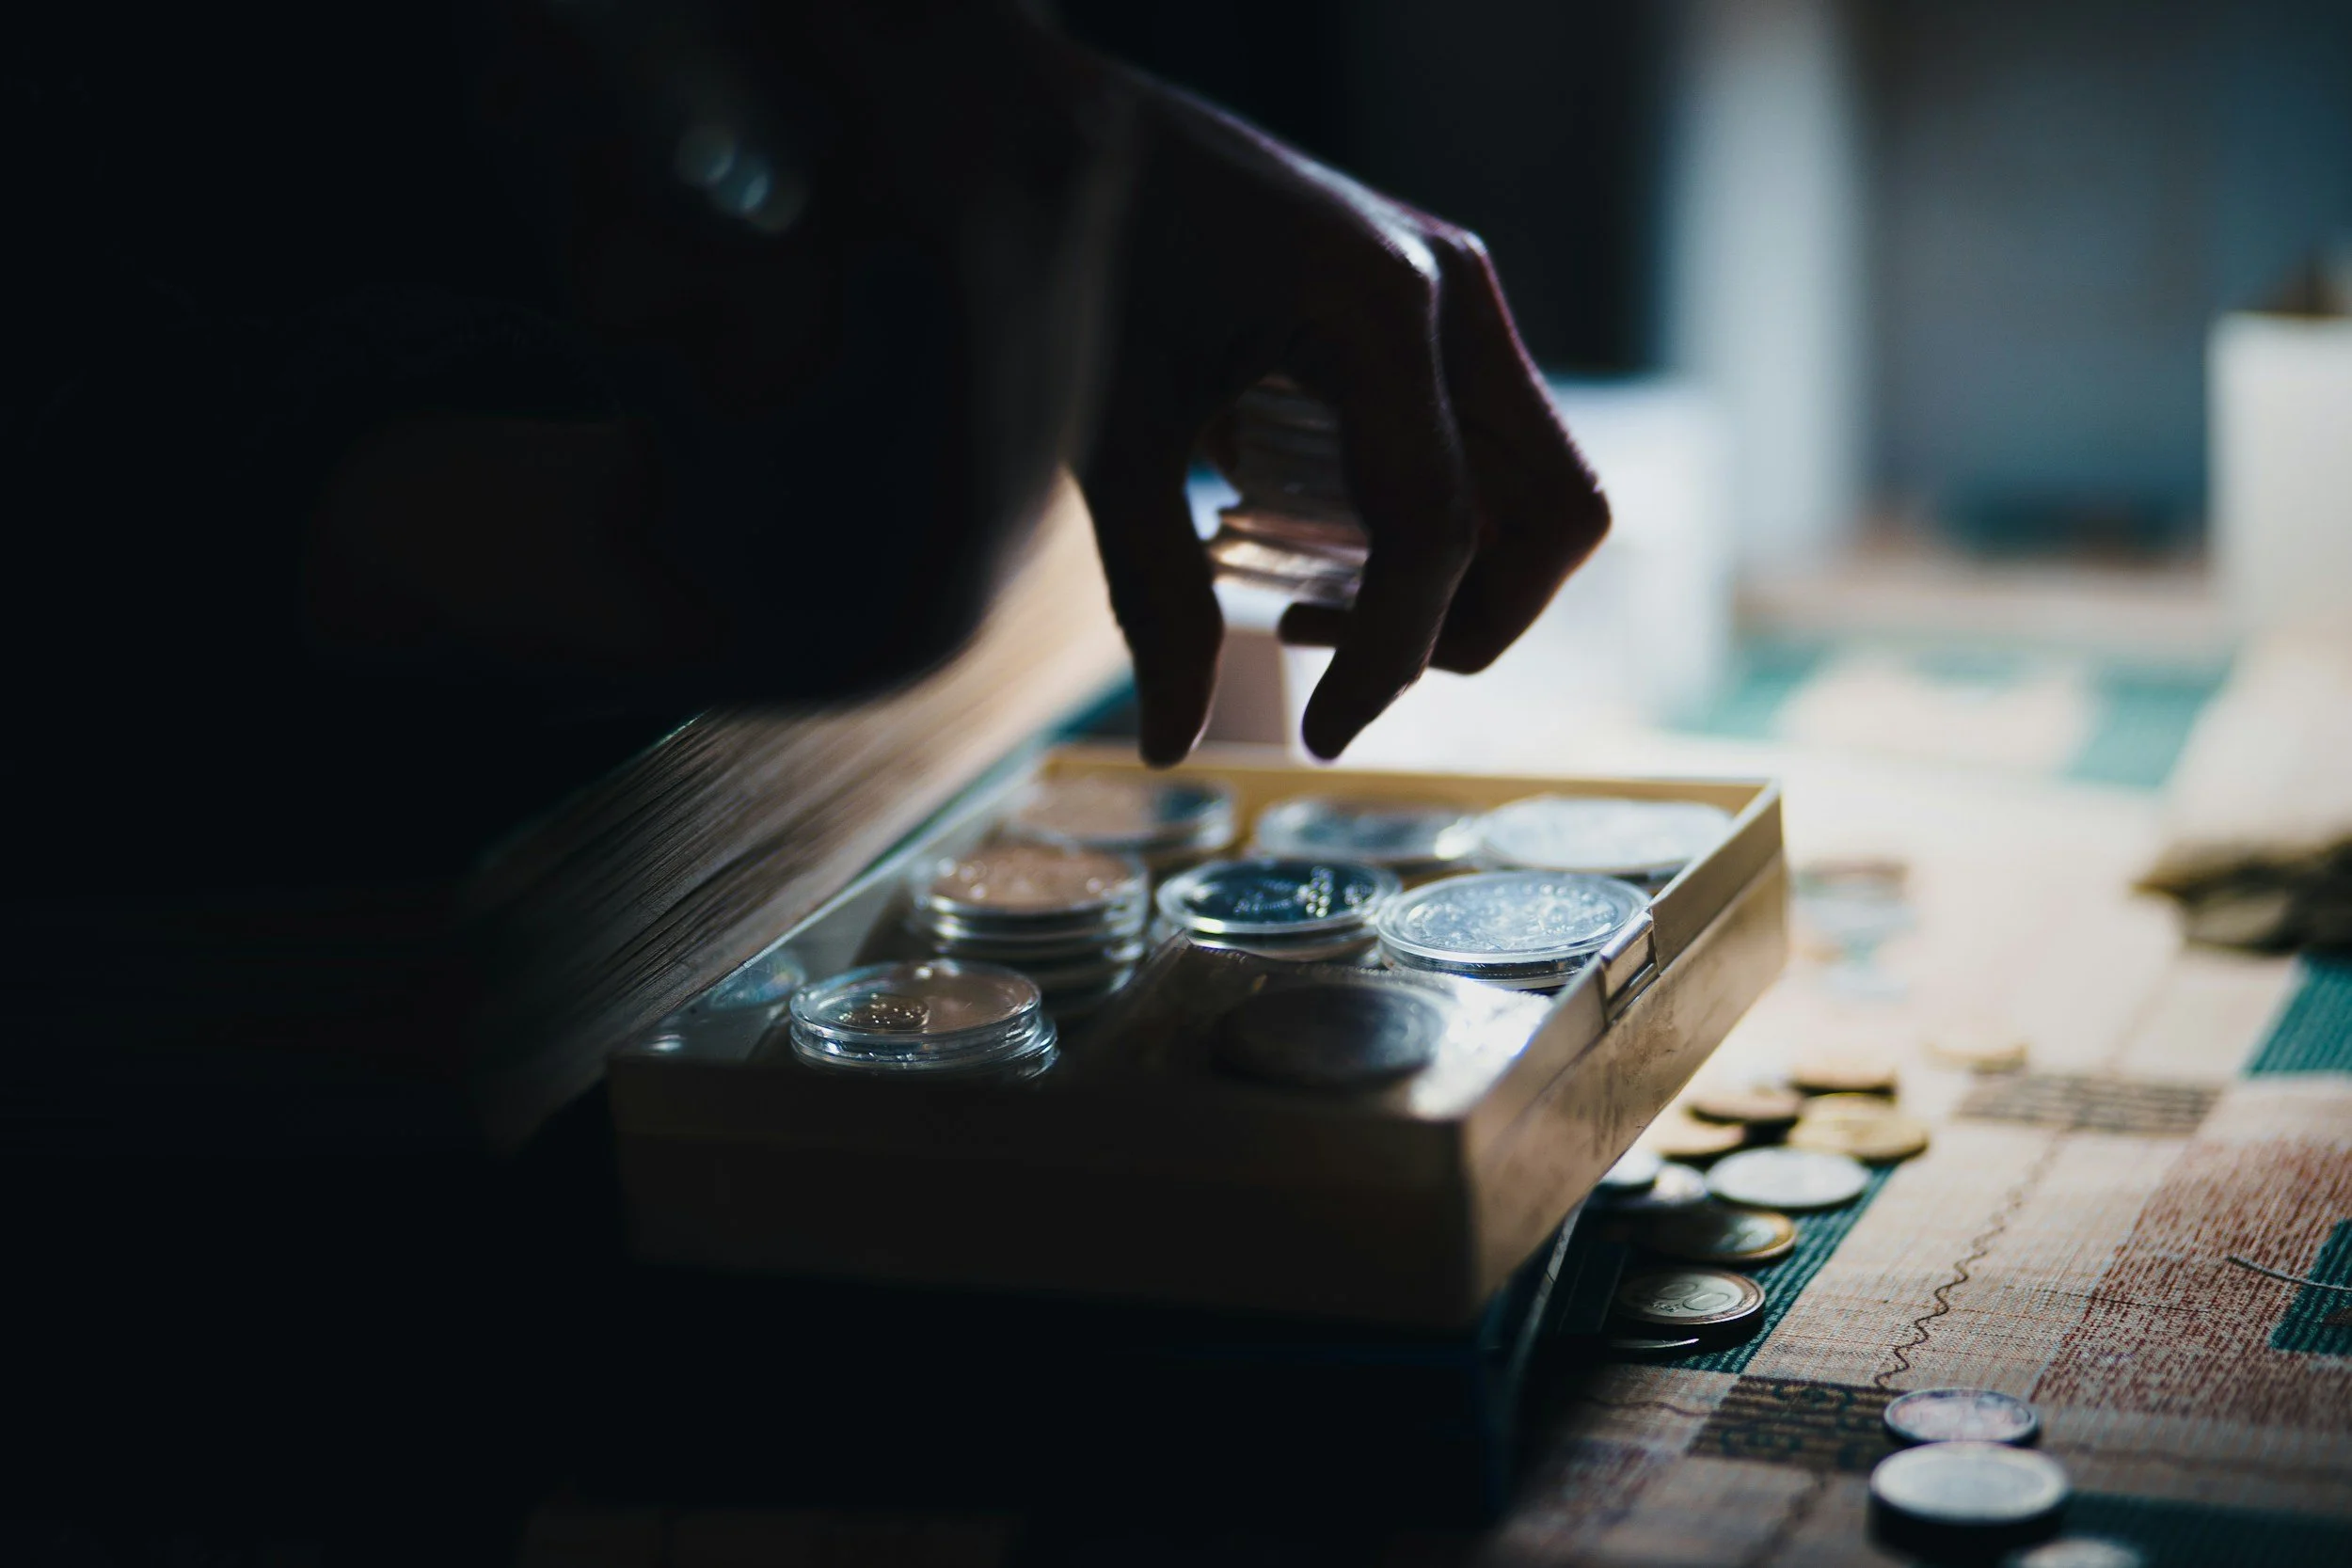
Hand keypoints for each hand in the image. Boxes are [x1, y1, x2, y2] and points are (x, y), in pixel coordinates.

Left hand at [1073, 66, 1609, 763]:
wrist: (1056, 125)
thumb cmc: (1074, 254)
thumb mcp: (1108, 434)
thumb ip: (1152, 594)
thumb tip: (1173, 743)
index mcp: (1382, 310)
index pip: (1440, 531)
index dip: (1394, 660)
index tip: (1321, 735)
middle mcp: (1452, 292)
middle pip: (1553, 515)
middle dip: (1469, 626)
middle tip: (1347, 674)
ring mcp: (1456, 291)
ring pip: (1538, 485)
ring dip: (1459, 579)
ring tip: (1318, 609)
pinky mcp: (1434, 303)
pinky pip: (1485, 444)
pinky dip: (1436, 522)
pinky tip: (1318, 544)